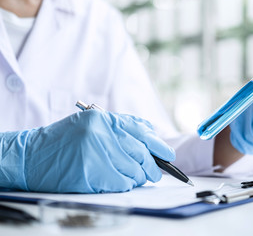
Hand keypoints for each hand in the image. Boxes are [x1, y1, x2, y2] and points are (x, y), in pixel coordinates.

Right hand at [0, 110, 174, 192]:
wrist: (32, 157)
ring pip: (135, 170)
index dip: (158, 144)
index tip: (168, 155)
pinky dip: (126, 185)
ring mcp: (97, 153)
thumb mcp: (90, 124)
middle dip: (152, 166)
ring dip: (138, 177)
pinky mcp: (92, 173)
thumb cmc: (63, 141)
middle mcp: (102, 133)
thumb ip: (119, 126)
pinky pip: (123, 183)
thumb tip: (150, 133)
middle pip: (141, 153)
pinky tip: (119, 182)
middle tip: (154, 173)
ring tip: (133, 178)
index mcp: (103, 119)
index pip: (141, 131)